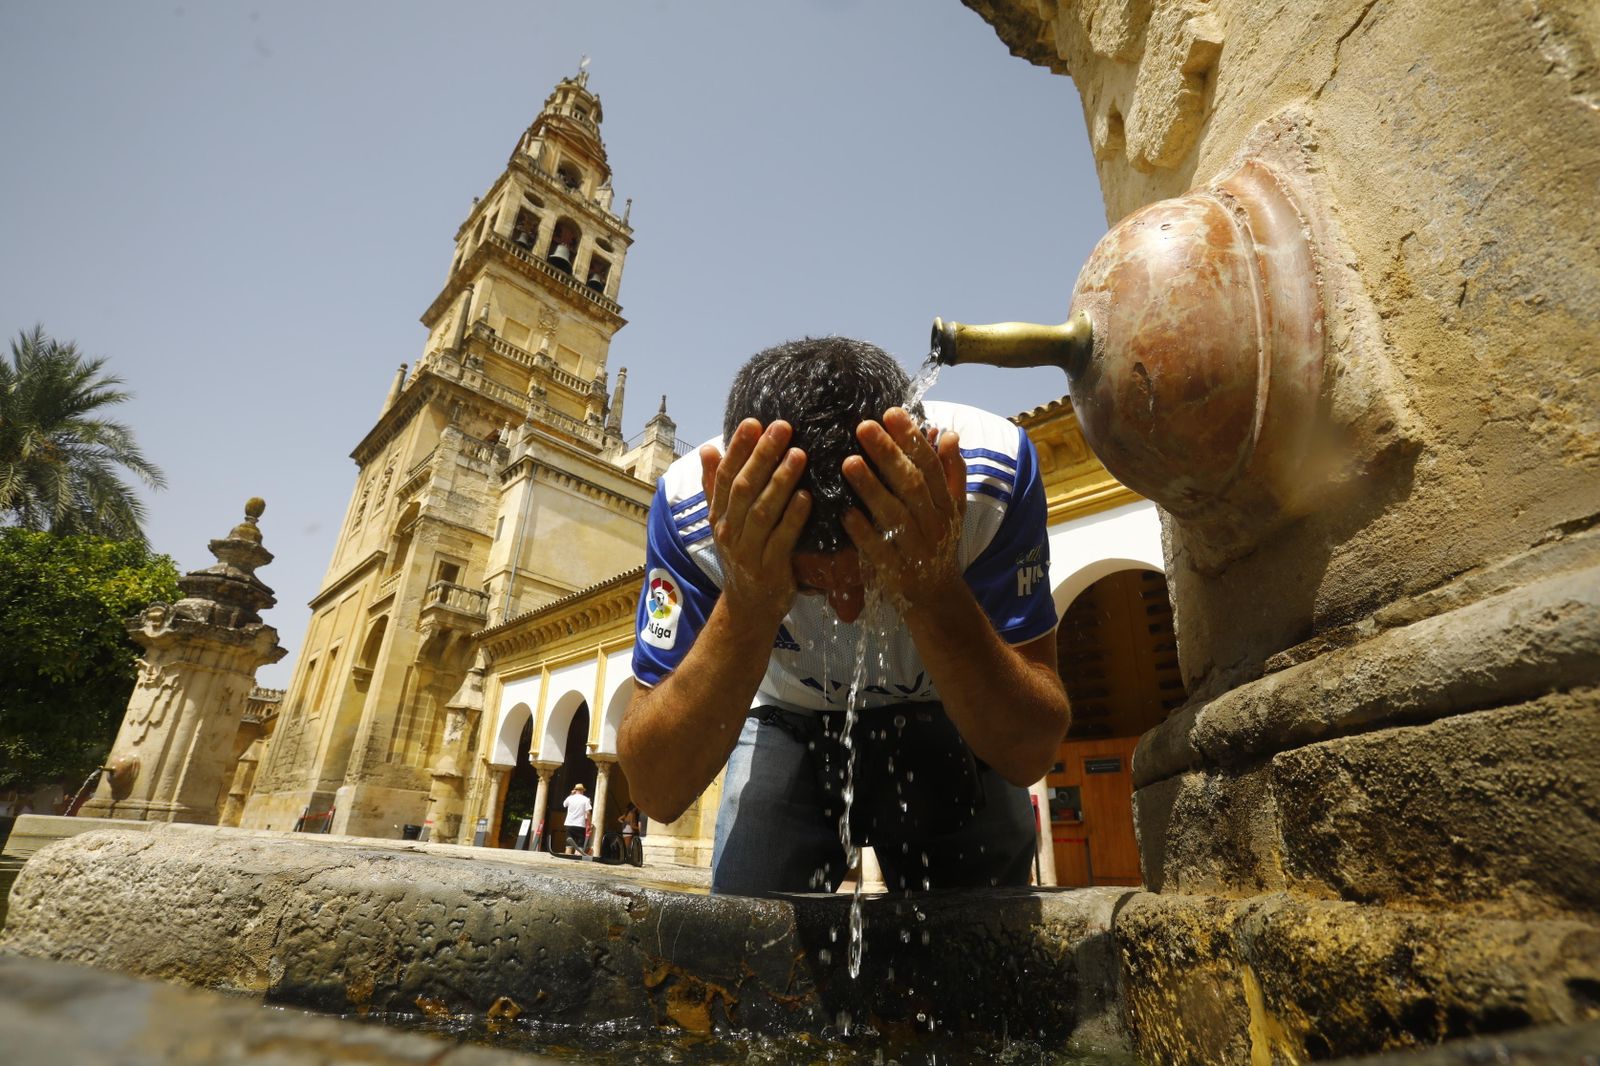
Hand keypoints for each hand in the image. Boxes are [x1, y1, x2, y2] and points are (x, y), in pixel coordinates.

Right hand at [700, 418, 812, 630]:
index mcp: (719, 516)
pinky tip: (807, 497)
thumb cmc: (743, 556)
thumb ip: (716, 486)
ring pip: (762, 511)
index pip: (725, 476)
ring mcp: (748, 551)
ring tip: (799, 454)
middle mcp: (729, 531)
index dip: (738, 448)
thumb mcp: (724, 521)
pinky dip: (794, 518)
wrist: (748, 608)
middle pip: (744, 488)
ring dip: (781, 481)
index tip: (753, 421)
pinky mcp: (770, 569)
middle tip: (783, 426)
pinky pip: (782, 540)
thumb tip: (707, 449)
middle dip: (763, 455)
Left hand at [841, 407, 965, 607]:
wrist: (938, 597)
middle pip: (912, 485)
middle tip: (863, 426)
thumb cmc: (939, 542)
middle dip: (888, 454)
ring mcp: (916, 549)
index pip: (930, 465)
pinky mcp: (897, 573)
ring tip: (849, 462)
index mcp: (947, 504)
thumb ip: (952, 471)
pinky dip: (863, 532)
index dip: (912, 438)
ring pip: (895, 515)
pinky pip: (880, 550)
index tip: (890, 412)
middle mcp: (934, 523)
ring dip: (871, 488)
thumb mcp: (954, 508)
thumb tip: (950, 433)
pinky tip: (846, 513)